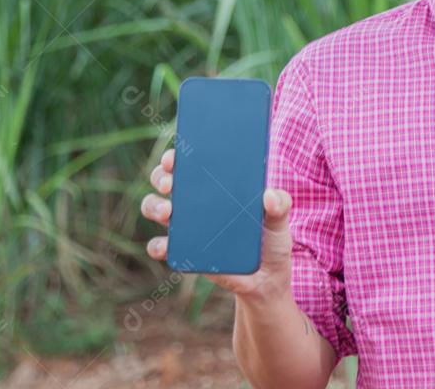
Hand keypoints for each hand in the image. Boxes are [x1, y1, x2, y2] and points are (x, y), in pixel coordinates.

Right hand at [141, 148, 293, 301]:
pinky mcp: (184, 251)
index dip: (177, 155)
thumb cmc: (270, 239)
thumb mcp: (279, 219)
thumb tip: (269, 195)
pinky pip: (160, 246)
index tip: (175, 156)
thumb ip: (280, 205)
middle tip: (170, 183)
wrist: (266, 278)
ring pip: (155, 207)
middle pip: (165, 179)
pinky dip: (158, 245)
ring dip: (154, 206)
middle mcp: (196, 201)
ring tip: (169, 212)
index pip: (191, 162)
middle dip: (161, 176)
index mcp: (216, 184)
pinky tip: (167, 246)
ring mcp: (186, 225)